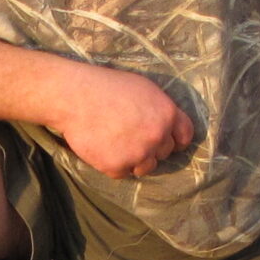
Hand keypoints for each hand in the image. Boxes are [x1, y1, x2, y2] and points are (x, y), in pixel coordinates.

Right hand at [53, 64, 194, 178]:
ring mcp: (138, 153)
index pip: (185, 136)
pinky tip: (103, 147)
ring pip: (145, 167)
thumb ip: (160, 109)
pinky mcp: (117, 167)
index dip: (176, 140)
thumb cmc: (106, 87)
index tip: (168, 142)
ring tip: (116, 143)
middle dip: (151, 148)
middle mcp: (157, 136)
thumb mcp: (143, 89)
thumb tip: (168, 126)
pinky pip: (122, 173)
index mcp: (167, 114)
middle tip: (130, 137)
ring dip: (134, 160)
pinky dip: (113, 164)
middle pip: (164, 153)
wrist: (74, 97)